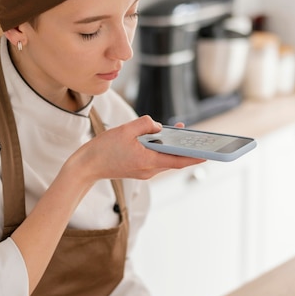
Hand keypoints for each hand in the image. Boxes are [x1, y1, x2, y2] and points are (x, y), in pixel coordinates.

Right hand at [71, 115, 203, 183]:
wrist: (87, 166)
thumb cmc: (103, 150)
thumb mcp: (125, 130)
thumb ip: (145, 124)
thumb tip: (157, 126)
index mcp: (148, 161)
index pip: (178, 161)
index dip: (194, 157)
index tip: (208, 153)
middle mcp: (149, 170)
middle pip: (173, 159)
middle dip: (184, 148)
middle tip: (197, 137)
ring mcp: (144, 171)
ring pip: (163, 158)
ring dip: (170, 147)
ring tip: (177, 132)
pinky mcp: (138, 169)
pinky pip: (154, 159)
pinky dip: (159, 149)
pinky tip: (158, 138)